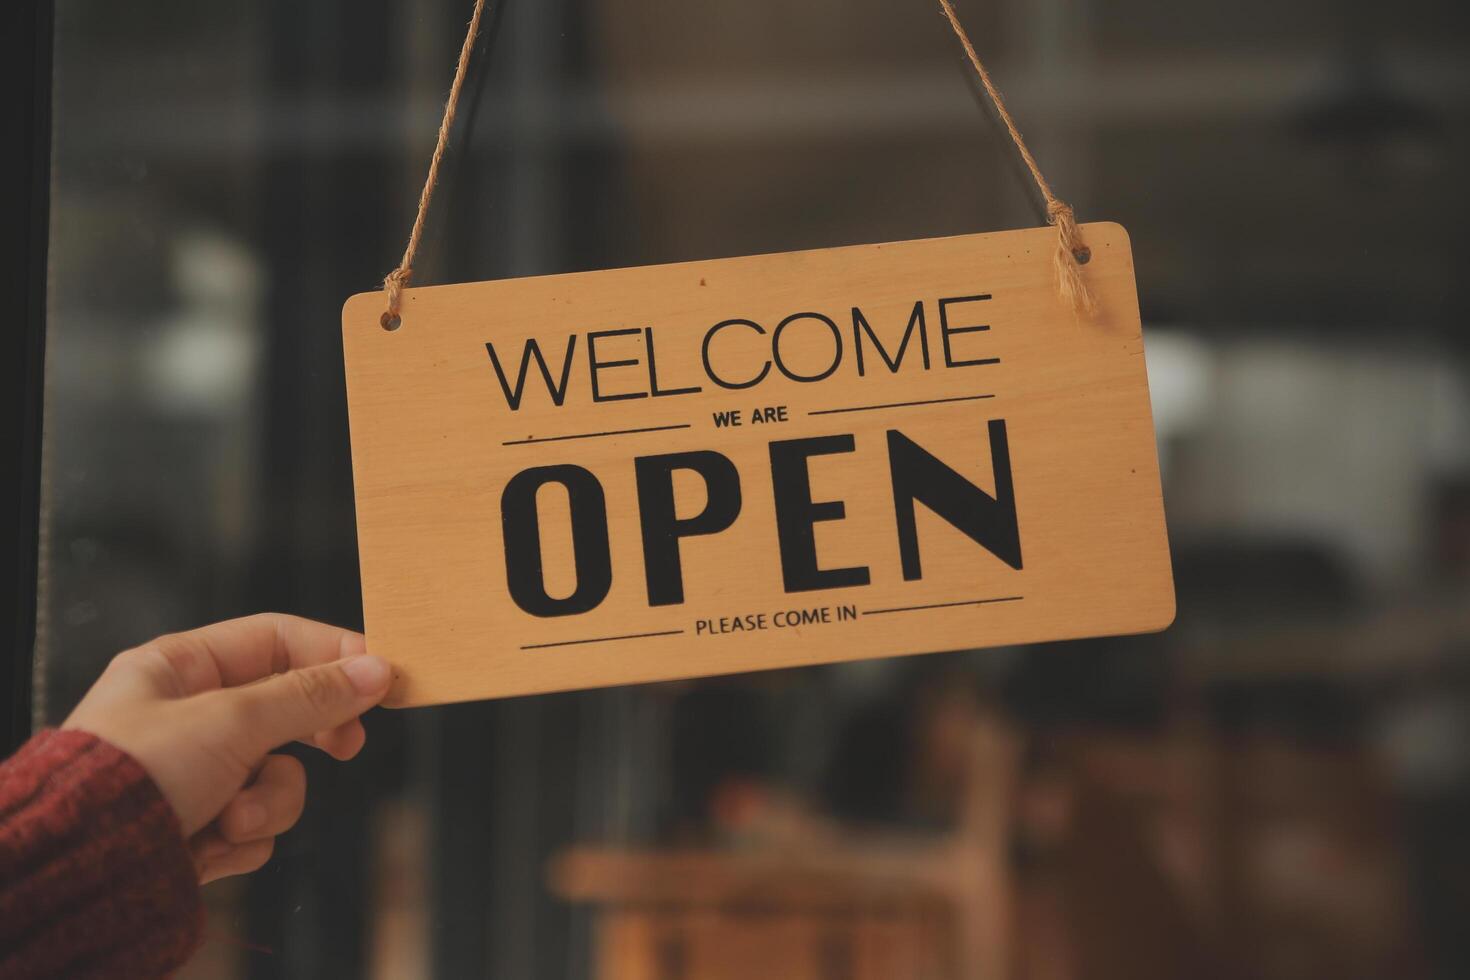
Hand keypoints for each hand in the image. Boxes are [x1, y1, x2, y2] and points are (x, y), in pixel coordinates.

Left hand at [63, 614, 392, 883]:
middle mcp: (187, 715)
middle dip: (311, 736)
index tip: (380, 673)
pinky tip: (208, 846)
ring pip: (278, 774)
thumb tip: (376, 670)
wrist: (85, 871)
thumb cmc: (136, 774)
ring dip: (269, 801)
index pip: (275, 640)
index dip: (331, 652)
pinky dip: (243, 836)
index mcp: (179, 668)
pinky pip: (256, 822)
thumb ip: (310, 695)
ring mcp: (195, 773)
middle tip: (347, 745)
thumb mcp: (233, 721)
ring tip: (232, 818)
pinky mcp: (199, 824)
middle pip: (284, 709)